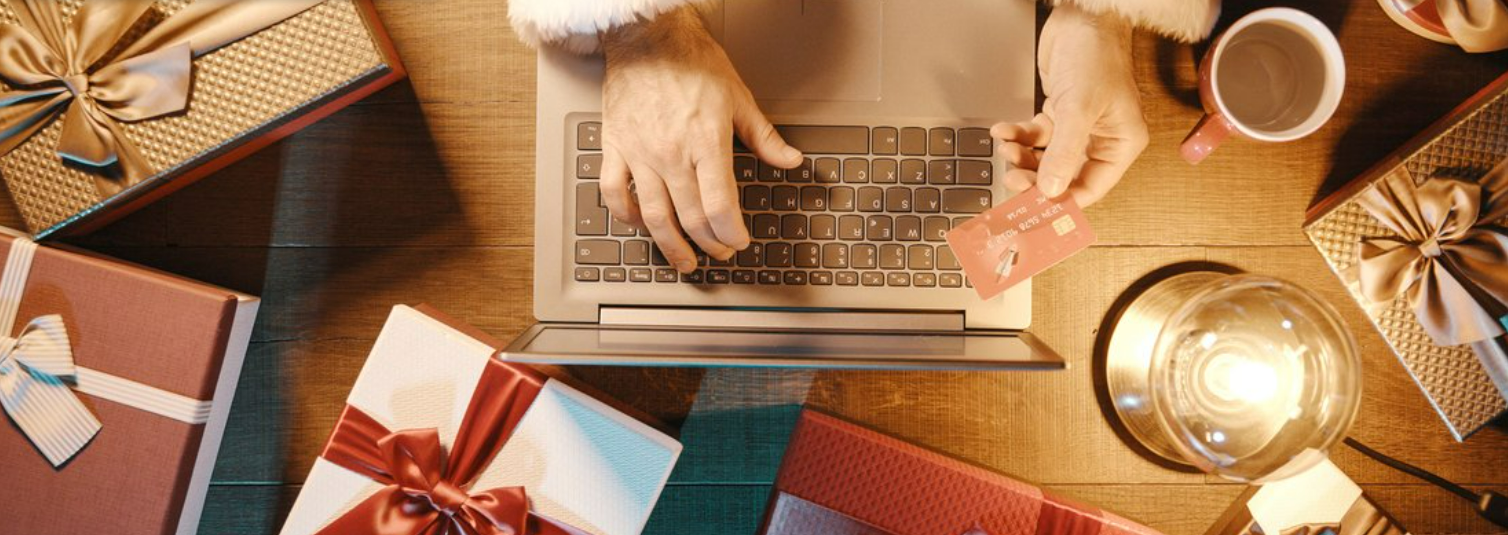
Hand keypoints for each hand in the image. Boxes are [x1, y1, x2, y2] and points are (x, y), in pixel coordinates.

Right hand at [600, 7, 802, 272]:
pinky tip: (639, 223)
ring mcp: (640, 153)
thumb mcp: (738, 97)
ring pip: (653, 215)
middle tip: (719, 251)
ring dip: (671, 245)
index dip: (731, 233)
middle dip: (710, 243)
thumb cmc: (692, 62)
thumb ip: (764, 137)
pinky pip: (614, 192)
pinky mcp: (615, 146)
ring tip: (683, 259)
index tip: (739, 242)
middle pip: (691, 217)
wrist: (648, 37)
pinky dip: (626, 214)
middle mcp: (671, 153)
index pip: (719, 205)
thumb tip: (791, 160)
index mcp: (705, 142)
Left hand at [992, 5, 1147, 206]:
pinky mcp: (1059, 114)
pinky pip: (1035, 137)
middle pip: (1064, 177)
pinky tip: (1004, 130)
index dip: (1060, 201)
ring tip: (1006, 148)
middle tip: (1011, 178)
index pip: (1090, 189)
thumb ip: (1064, 151)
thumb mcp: (1080, 107)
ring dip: (1022, 157)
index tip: (1032, 210)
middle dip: (1035, 179)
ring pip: (1045, 159)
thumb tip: (1051, 190)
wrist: (1082, 17)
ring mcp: (1078, 128)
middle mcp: (1101, 139)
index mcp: (1121, 144)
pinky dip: (1018, 136)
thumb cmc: (1097, 54)